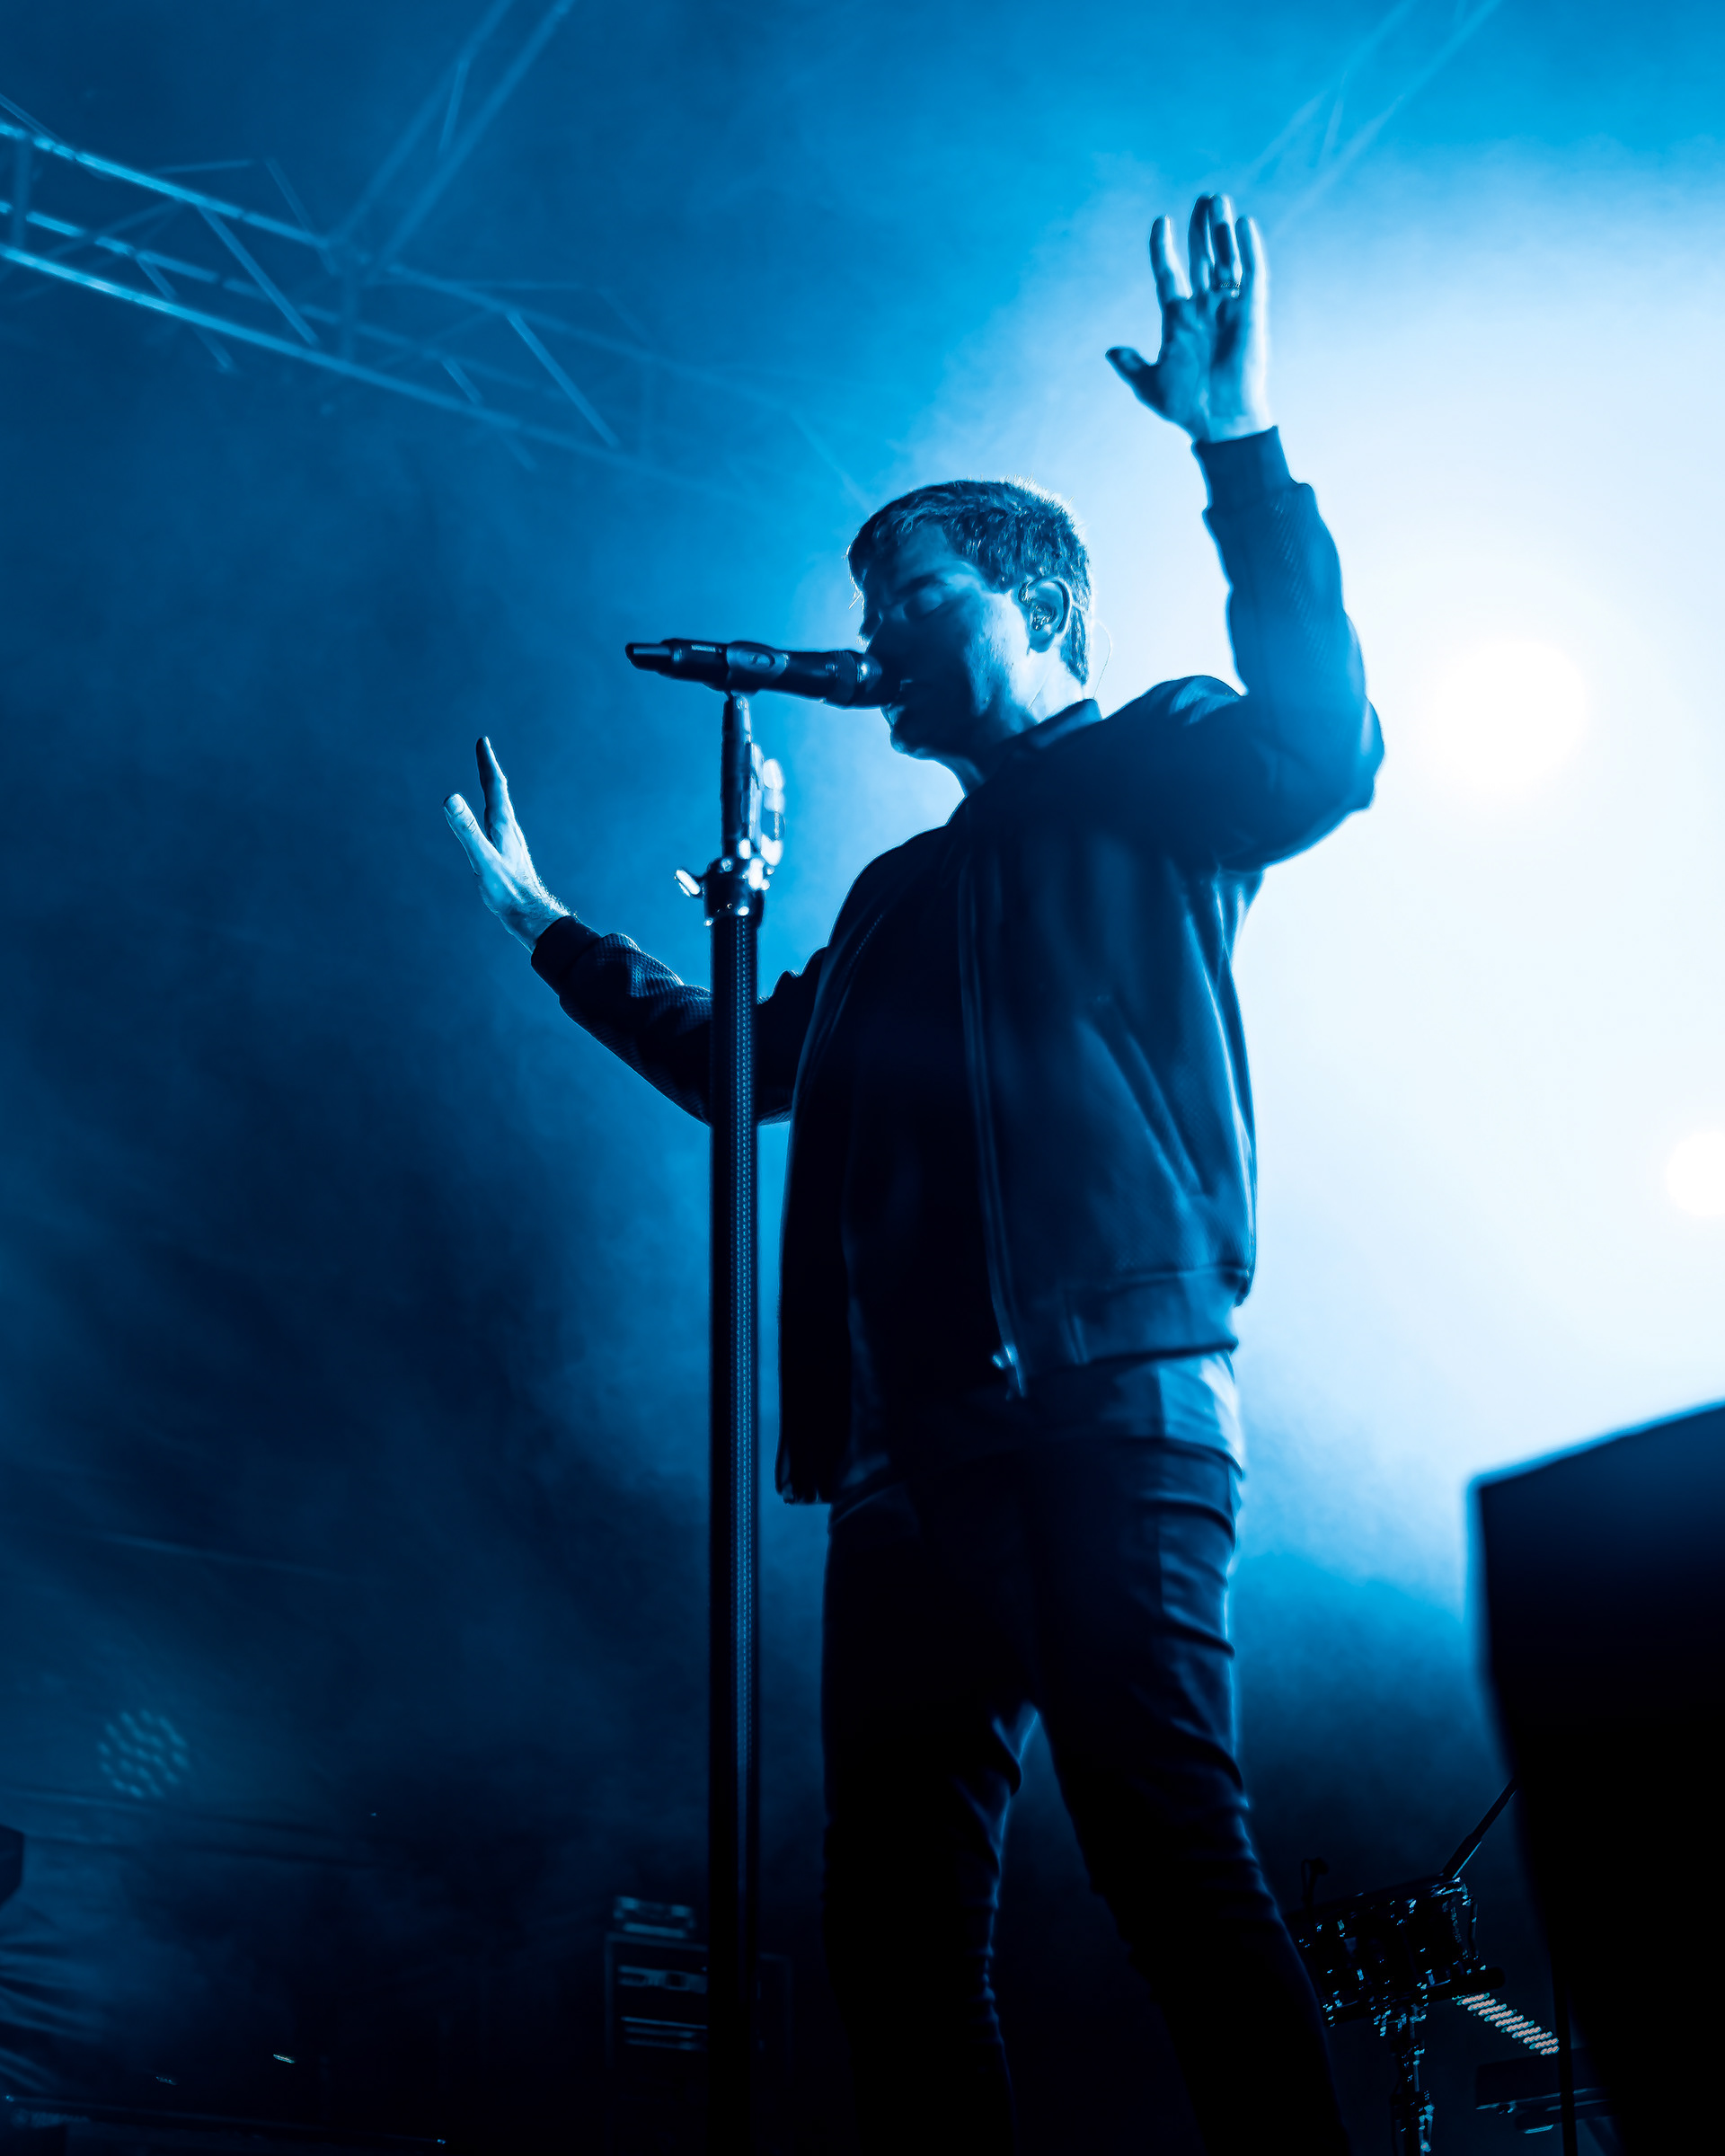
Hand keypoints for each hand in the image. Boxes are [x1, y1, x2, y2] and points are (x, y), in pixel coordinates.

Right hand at [443, 737, 568, 951]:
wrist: (531, 916)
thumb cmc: (507, 891)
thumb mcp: (481, 859)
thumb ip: (466, 829)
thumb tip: (451, 798)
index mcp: (502, 825)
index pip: (495, 787)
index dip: (487, 764)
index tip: (483, 742)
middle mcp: (509, 830)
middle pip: (499, 794)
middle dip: (489, 771)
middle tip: (483, 751)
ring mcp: (510, 843)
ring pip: (500, 810)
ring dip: (493, 792)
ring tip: (489, 784)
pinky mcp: (509, 857)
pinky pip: (499, 827)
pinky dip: (493, 814)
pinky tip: (493, 827)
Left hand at [1107, 194, 1270, 443]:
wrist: (1218, 421)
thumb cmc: (1185, 406)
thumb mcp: (1148, 385)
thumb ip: (1131, 365)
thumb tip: (1111, 351)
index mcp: (1177, 319)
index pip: (1169, 274)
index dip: (1164, 249)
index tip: (1161, 222)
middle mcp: (1203, 308)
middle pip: (1201, 258)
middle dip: (1200, 230)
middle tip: (1203, 198)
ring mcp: (1228, 308)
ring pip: (1225, 260)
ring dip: (1222, 231)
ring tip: (1219, 199)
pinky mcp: (1252, 313)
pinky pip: (1253, 275)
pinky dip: (1251, 250)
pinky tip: (1245, 224)